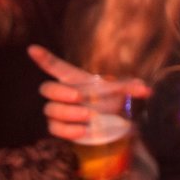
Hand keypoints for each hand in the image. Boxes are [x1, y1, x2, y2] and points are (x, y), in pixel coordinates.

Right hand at [28, 45, 150, 140]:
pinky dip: (68, 130)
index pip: (55, 67)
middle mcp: (63, 93)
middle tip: (79, 97)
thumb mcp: (122, 93)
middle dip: (60, 92)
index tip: (32, 49)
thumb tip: (146, 89)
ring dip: (69, 113)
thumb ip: (131, 88)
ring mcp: (59, 111)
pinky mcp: (60, 128)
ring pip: (51, 110)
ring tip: (89, 116)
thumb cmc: (113, 102)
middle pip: (47, 89)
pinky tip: (83, 130)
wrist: (111, 126)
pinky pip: (54, 128)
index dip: (44, 58)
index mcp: (75, 80)